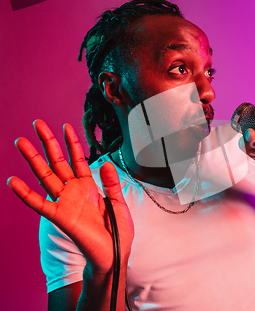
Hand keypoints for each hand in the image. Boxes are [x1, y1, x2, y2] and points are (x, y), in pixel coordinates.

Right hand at [7, 120, 133, 273]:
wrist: (114, 253)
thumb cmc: (117, 231)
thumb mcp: (119, 202)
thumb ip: (112, 183)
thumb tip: (106, 162)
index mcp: (89, 186)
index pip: (77, 159)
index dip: (72, 143)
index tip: (65, 126)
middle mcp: (74, 191)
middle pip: (57, 162)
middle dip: (48, 143)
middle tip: (37, 123)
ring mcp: (65, 202)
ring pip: (45, 176)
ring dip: (33, 160)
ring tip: (22, 142)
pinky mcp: (60, 217)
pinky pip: (39, 204)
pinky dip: (25, 194)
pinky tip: (13, 182)